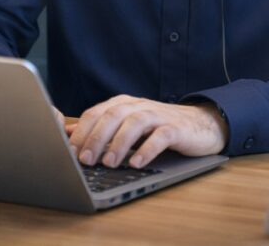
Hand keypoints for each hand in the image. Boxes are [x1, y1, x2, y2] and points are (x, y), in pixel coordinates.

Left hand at [65, 95, 226, 168]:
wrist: (199, 124)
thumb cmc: (158, 127)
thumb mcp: (126, 125)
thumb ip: (100, 128)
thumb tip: (69, 132)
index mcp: (122, 104)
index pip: (95, 113)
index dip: (81, 131)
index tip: (69, 151)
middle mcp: (137, 106)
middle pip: (111, 116)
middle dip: (96, 138)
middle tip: (85, 159)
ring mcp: (157, 115)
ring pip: (134, 123)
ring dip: (118, 143)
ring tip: (108, 163)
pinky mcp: (175, 128)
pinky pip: (160, 136)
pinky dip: (146, 149)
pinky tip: (137, 163)